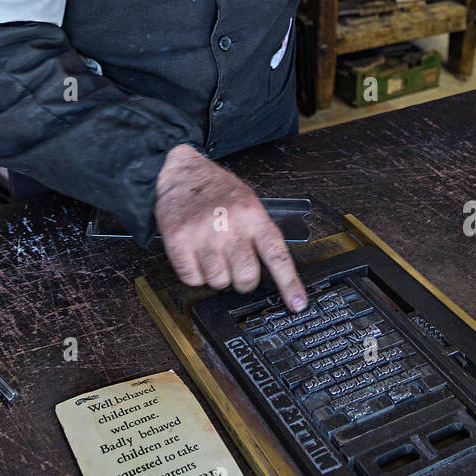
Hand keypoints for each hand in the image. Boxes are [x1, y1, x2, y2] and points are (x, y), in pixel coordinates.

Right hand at [155, 144, 307, 312]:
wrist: (179, 171)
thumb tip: (272, 270)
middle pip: (246, 276)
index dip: (289, 283)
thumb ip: (259, 232)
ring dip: (217, 276)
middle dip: (243, 281)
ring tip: (212, 255)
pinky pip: (192, 278)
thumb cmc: (216, 189)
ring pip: (218, 281)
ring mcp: (202, 233)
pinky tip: (195, 256)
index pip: (276, 255)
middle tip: (237, 268)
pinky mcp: (177, 240)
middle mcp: (229, 225)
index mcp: (252, 215)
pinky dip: (195, 274)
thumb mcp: (248, 201)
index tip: (297, 304)